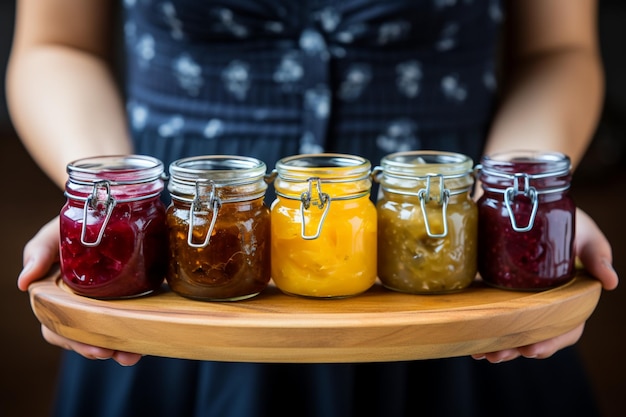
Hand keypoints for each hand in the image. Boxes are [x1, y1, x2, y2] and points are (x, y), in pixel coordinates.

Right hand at [18, 217, 142, 365]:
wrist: (106, 213)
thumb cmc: (72, 225)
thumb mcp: (53, 235)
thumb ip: (38, 254)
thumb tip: (23, 283)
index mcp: (54, 296)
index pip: (58, 327)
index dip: (74, 341)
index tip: (96, 349)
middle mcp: (76, 305)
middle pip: (82, 337)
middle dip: (99, 349)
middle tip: (117, 354)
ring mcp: (100, 303)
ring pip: (104, 333)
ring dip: (119, 348)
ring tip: (133, 354)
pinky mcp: (124, 298)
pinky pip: (126, 321)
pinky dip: (134, 333)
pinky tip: (145, 341)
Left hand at [472, 207, 618, 362]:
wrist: (524, 202)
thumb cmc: (562, 218)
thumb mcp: (582, 232)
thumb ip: (596, 254)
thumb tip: (610, 282)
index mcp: (571, 295)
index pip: (567, 327)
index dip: (552, 341)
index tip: (532, 349)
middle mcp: (545, 301)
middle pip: (536, 335)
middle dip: (517, 348)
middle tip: (497, 354)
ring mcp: (519, 297)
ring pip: (512, 330)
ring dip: (498, 345)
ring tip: (481, 352)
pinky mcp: (496, 290)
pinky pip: (491, 314)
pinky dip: (482, 328)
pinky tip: (470, 339)